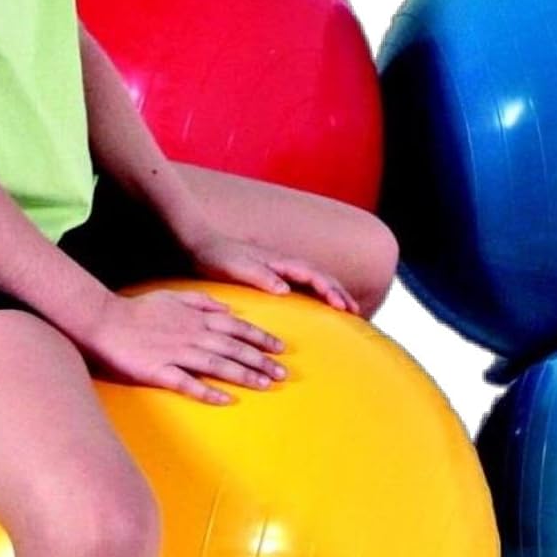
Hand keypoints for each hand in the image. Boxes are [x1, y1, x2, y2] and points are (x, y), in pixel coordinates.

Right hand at [79, 290, 287, 405]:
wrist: (101, 321)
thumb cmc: (136, 310)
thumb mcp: (172, 296)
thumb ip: (201, 301)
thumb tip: (226, 308)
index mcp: (195, 318)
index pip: (236, 327)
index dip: (260, 338)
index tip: (280, 349)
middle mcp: (191, 334)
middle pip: (233, 347)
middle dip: (261, 360)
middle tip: (283, 374)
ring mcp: (175, 353)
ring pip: (218, 365)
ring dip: (244, 375)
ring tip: (265, 385)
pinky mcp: (158, 371)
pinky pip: (187, 383)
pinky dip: (208, 391)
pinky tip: (226, 400)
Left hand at [185, 230, 358, 313]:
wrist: (199, 244)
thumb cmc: (216, 255)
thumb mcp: (236, 267)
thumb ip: (260, 276)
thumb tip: (286, 289)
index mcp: (279, 261)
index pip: (313, 275)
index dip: (330, 290)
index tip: (343, 307)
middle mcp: (283, 263)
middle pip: (320, 276)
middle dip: (340, 292)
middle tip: (357, 312)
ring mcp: (278, 268)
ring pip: (313, 280)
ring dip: (331, 293)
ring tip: (346, 310)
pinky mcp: (270, 275)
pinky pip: (300, 285)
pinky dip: (315, 295)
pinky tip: (316, 308)